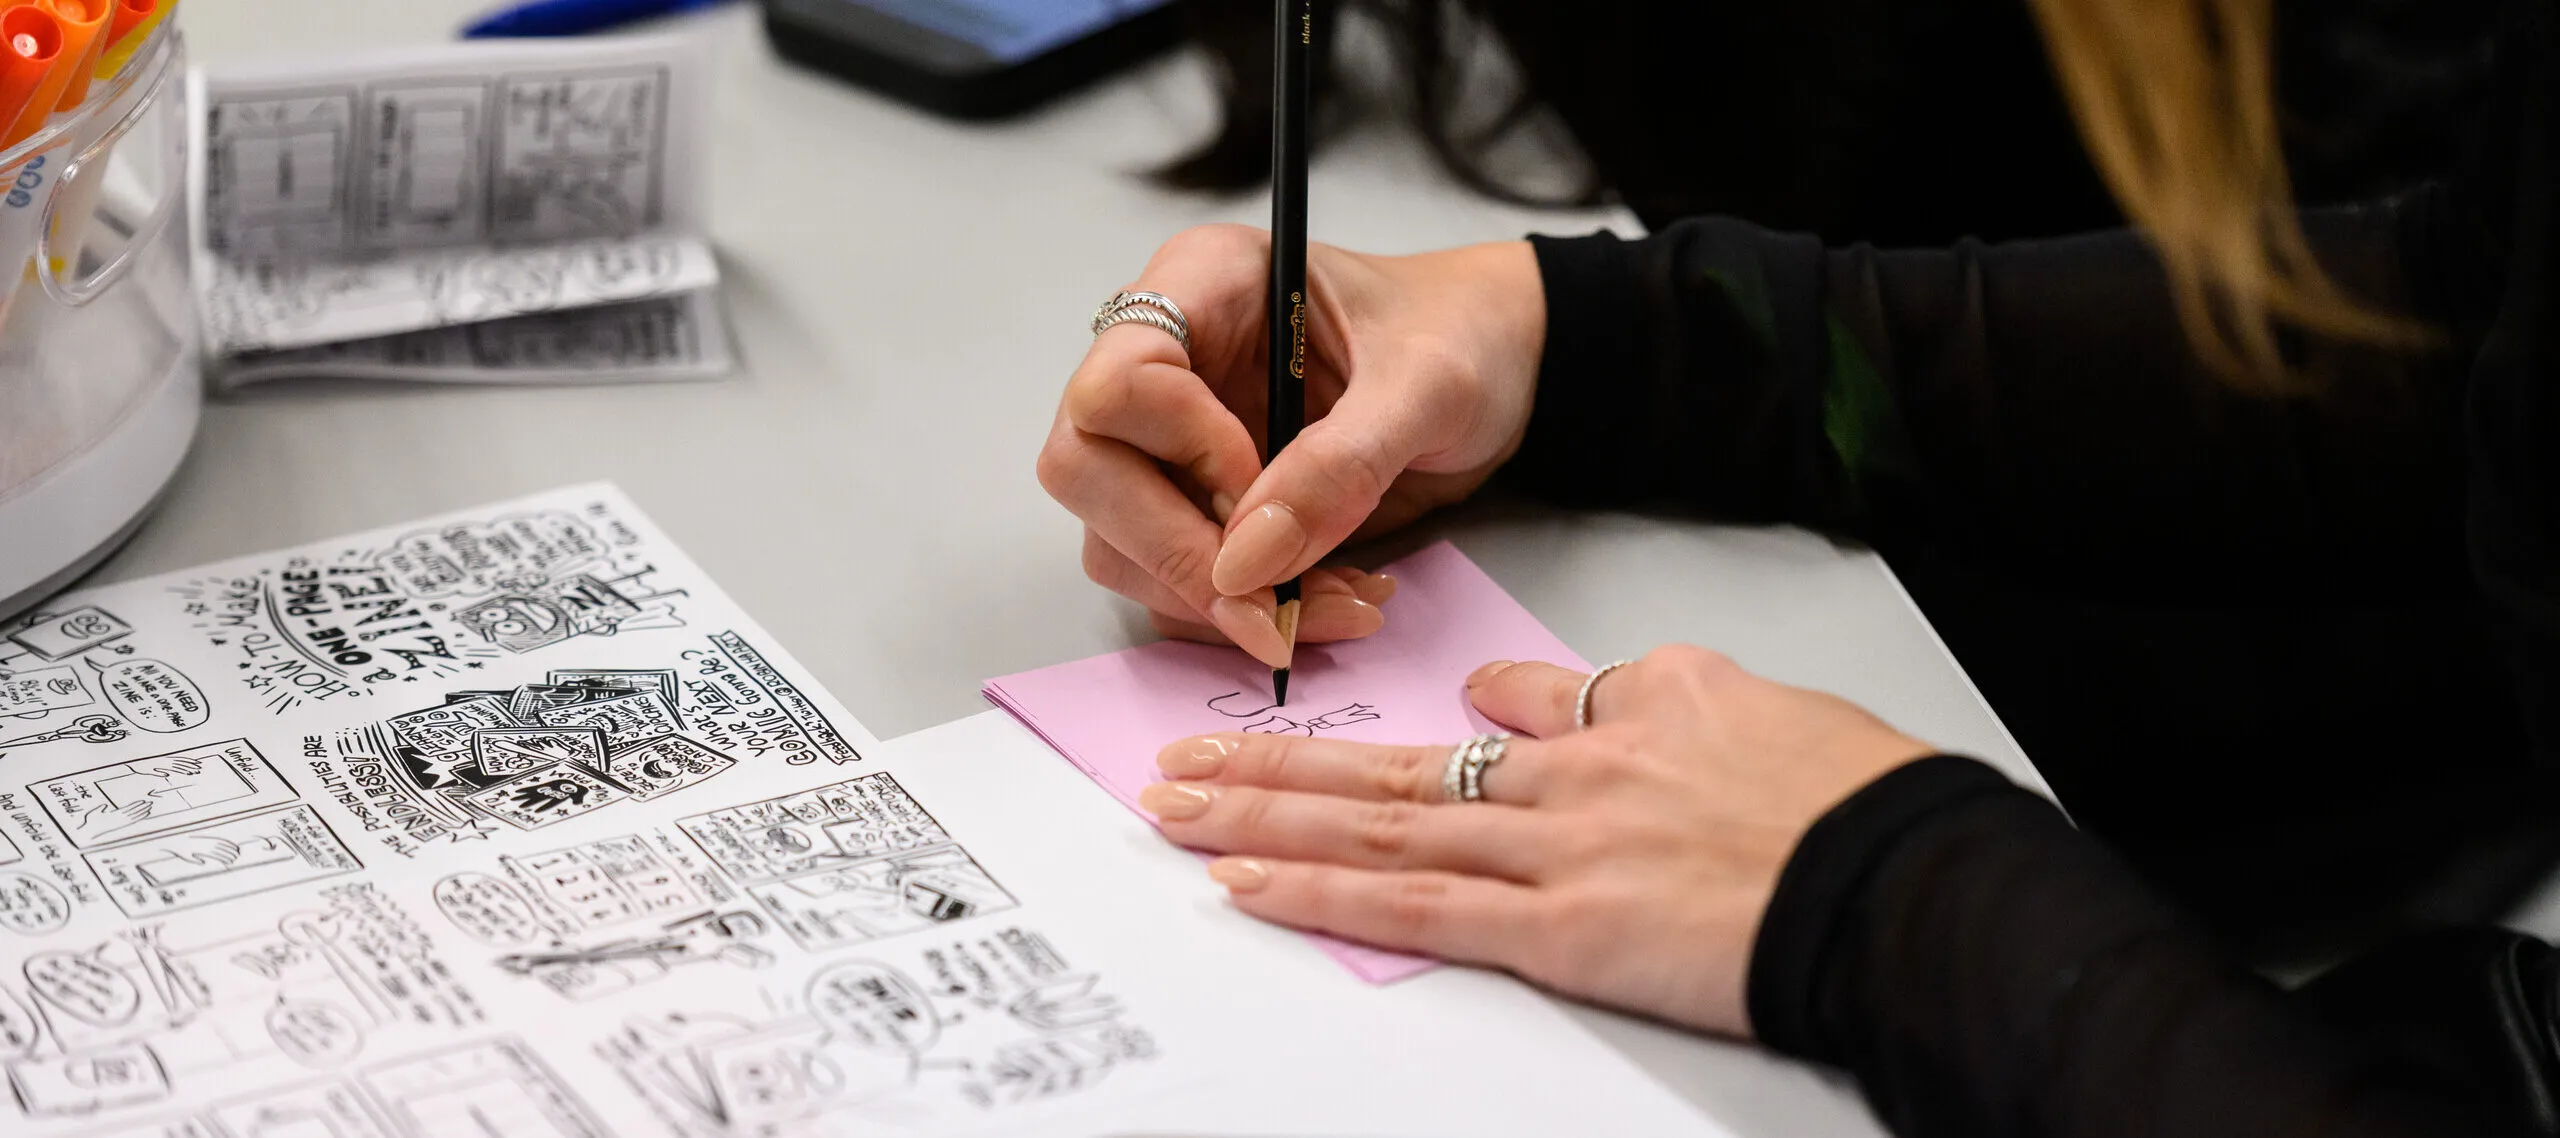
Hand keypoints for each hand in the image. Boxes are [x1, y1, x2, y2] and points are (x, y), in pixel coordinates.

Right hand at [1037, 226, 1545, 664]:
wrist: (1504, 367)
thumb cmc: (1464, 335)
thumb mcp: (1426, 386)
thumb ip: (1341, 464)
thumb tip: (1246, 562)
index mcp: (1203, 288)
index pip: (1113, 385)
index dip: (1178, 454)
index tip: (1260, 489)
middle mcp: (1168, 361)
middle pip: (1087, 474)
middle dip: (1179, 555)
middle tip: (1277, 609)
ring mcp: (1172, 439)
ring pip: (1119, 544)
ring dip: (1219, 601)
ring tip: (1336, 604)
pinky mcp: (1200, 505)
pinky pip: (1176, 582)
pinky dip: (1245, 613)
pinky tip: (1328, 602)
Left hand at [1135, 645, 1934, 1036]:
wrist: (1904, 876)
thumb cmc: (1848, 803)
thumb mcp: (1735, 702)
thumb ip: (1621, 697)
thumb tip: (1528, 695)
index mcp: (1618, 716)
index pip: (1484, 720)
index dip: (1388, 736)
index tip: (1309, 744)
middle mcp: (1567, 778)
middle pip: (1390, 773)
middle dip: (1271, 769)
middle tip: (1176, 767)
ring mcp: (1557, 854)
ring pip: (1379, 832)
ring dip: (1265, 822)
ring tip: (1180, 814)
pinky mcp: (1566, 933)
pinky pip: (1419, 910)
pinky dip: (1324, 896)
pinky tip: (1254, 886)